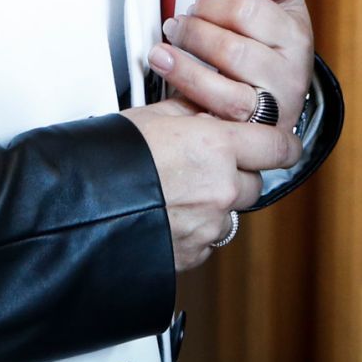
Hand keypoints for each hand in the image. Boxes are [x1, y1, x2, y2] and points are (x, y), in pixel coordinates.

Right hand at [121, 98, 301, 270]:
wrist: (78, 209)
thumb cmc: (108, 159)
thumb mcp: (153, 118)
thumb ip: (192, 112)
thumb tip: (206, 107)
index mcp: (217, 147)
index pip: (278, 146)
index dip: (283, 144)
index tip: (282, 144)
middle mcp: (221, 189)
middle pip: (254, 182)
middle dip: (238, 173)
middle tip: (207, 164)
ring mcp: (208, 225)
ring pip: (229, 213)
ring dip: (214, 203)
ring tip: (176, 190)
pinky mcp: (191, 254)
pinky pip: (206, 238)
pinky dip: (194, 227)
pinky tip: (166, 212)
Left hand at [147, 0, 315, 138]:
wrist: (284, 99)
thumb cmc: (276, 47)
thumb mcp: (284, 8)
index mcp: (296, 37)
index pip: (251, 13)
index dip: (214, 5)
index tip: (197, 4)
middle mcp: (290, 76)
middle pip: (234, 52)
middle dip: (195, 35)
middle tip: (177, 27)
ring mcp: (272, 110)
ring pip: (227, 94)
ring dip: (186, 71)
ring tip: (163, 54)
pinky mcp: (253, 137)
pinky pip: (218, 124)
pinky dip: (192, 106)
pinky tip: (171, 90)